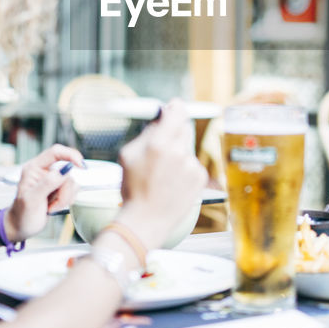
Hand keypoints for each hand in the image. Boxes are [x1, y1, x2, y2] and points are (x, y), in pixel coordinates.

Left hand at [4, 145, 83, 242]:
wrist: (21, 227)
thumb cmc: (21, 214)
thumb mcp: (32, 200)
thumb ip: (48, 183)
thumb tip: (65, 169)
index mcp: (34, 168)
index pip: (56, 152)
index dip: (70, 155)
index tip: (80, 166)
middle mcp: (44, 171)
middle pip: (67, 171)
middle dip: (65, 190)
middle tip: (53, 203)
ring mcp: (52, 180)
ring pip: (72, 182)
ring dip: (65, 198)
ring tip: (50, 207)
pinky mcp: (59, 189)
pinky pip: (73, 190)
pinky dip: (67, 201)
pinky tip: (54, 207)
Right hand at [117, 100, 207, 249]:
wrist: (146, 221)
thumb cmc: (133, 189)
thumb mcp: (128, 156)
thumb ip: (146, 133)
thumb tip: (159, 118)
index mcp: (159, 144)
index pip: (176, 112)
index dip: (175, 107)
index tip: (173, 106)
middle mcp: (179, 152)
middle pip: (184, 127)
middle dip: (175, 130)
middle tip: (164, 141)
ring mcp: (192, 166)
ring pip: (187, 148)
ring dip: (178, 152)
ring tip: (163, 173)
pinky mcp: (200, 178)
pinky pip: (192, 164)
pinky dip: (184, 168)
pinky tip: (172, 182)